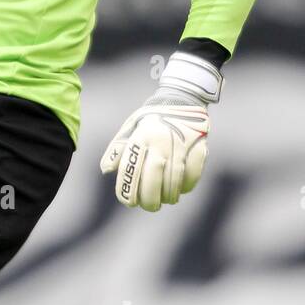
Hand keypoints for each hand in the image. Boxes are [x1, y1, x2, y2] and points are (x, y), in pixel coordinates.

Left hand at [99, 51, 220, 211]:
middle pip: (153, 178)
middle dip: (150, 199)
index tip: (129, 203)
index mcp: (140, 137)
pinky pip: (193, 172)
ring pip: (174, 179)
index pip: (130, 170)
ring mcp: (180, 143)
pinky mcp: (198, 145)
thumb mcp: (130, 128)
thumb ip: (118, 149)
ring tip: (166, 200)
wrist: (181, 98)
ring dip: (170, 195)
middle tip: (150, 207)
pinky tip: (182, 189)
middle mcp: (159, 141)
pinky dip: (188, 184)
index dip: (128, 190)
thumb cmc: (150, 118)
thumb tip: (105, 170)